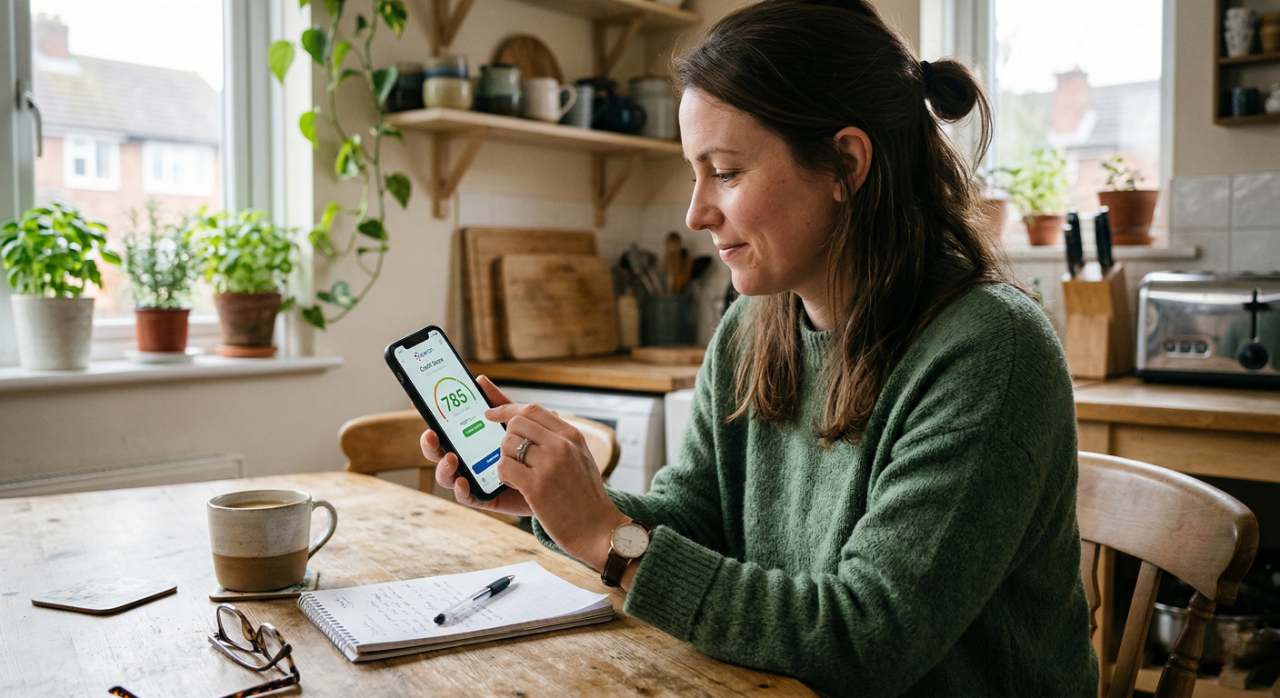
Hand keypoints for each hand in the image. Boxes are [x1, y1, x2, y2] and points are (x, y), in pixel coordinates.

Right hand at [421, 376, 532, 517]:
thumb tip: (481, 380)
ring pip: (446, 475)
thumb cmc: (533, 448)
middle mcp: (467, 458)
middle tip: (432, 435)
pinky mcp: (483, 497)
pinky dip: (460, 490)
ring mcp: (472, 478)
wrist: (557, 479)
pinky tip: (464, 482)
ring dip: (443, 467)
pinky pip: (466, 497)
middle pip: (438, 452)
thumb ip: (500, 404)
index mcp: (471, 439)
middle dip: (429, 444)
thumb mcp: (518, 422)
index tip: (420, 403)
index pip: (445, 428)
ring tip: (452, 459)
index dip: (431, 417)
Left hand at [485, 400, 626, 570]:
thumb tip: (535, 416)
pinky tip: (516, 486)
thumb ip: (559, 437)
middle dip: (506, 440)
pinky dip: (504, 476)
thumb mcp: (580, 457)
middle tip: (512, 457)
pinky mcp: (537, 486)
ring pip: (507, 445)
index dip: (507, 408)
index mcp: (572, 435)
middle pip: (516, 424)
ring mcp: (550, 465)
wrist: (598, 529)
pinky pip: (504, 467)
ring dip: (505, 460)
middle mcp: (562, 445)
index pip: (532, 409)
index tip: (491, 413)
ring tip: (519, 476)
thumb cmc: (586, 496)